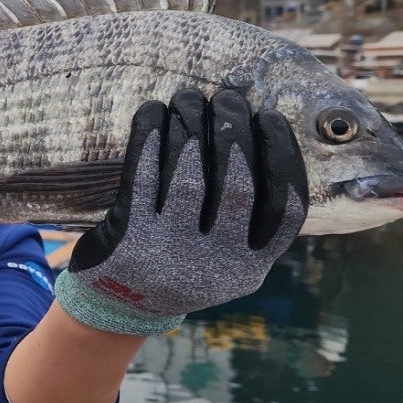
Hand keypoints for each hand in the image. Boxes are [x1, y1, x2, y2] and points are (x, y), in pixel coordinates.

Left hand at [55, 88, 307, 336]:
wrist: (119, 306)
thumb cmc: (180, 263)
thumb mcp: (224, 257)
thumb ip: (246, 213)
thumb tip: (252, 128)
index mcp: (250, 267)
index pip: (284, 208)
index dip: (281, 155)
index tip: (270, 117)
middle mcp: (216, 266)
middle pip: (237, 186)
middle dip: (234, 131)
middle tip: (227, 97)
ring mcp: (173, 255)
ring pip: (188, 178)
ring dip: (190, 127)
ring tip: (189, 97)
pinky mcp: (131, 241)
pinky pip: (142, 179)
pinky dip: (149, 140)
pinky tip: (152, 112)